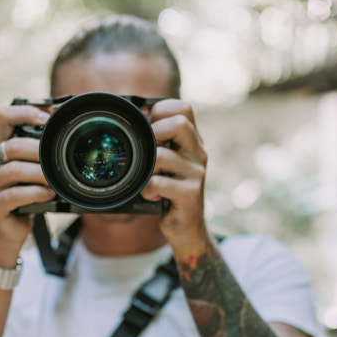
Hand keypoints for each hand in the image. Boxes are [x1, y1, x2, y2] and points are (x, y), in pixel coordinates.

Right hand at [0, 104, 55, 265]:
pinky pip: (14, 195)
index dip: (24, 112)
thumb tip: (64, 129)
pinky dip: (35, 193)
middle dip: (39, 150)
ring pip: (14, 170)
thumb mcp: (30, 170)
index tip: (47, 119)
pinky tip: (48, 194)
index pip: (3, 116)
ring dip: (40, 173)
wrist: (9, 232)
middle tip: (58, 156)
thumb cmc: (24, 197)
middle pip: (11, 145)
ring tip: (55, 180)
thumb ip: (39, 151)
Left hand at [142, 99, 209, 255]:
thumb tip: (137, 113)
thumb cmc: (169, 193)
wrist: (186, 228)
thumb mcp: (165, 164)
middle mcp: (198, 153)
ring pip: (162, 156)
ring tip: (147, 180)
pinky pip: (158, 182)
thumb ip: (156, 141)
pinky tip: (150, 195)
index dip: (161, 111)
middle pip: (179, 123)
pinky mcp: (190, 193)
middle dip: (154, 133)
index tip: (149, 128)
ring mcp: (196, 173)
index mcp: (192, 142)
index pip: (183, 108)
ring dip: (146, 168)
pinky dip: (146, 189)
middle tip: (146, 152)